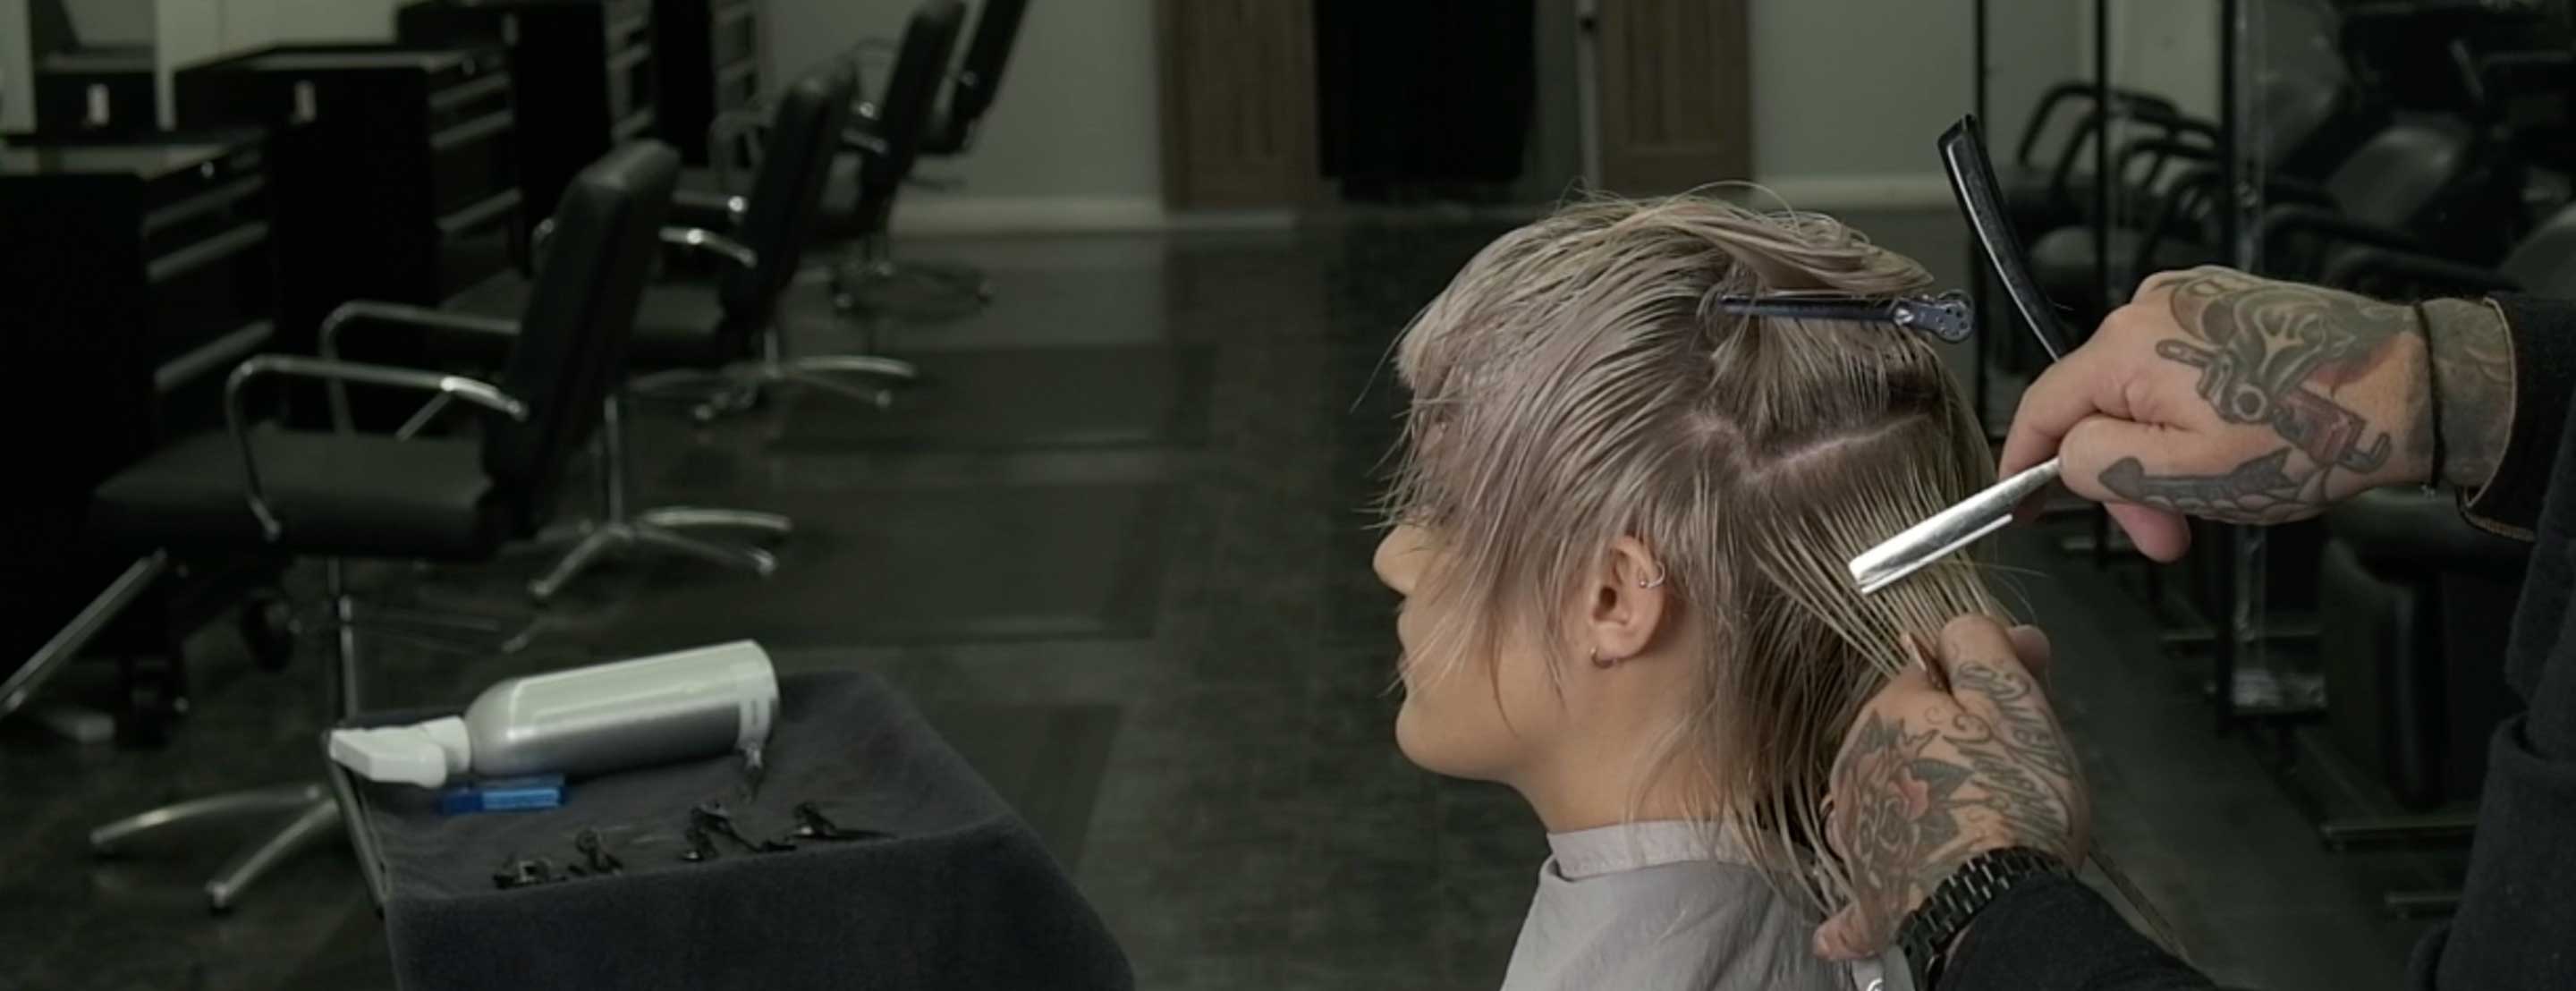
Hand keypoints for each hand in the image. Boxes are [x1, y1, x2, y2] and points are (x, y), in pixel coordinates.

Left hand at [1813, 616, 2087, 960]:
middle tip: (2011, 770)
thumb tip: (1970, 621)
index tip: (2021, 698)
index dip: (1979, 684)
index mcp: (1891, 714)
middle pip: (1908, 737)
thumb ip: (1985, 650)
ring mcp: (1857, 831)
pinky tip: (1848, 920)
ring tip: (1976, 823)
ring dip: (1917, 804)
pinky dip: (1868, 891)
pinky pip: (1866, 883)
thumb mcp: (2014, 705)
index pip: (1930, 676)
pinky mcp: (1869, 891)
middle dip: (1952, 744)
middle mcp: (1857, 766)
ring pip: (1886, 799)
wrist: (1993, 906)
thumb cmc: (2013, 805)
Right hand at [1998, 266, 2508, 560]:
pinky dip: (2189, 418)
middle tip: (2163, 538)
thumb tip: (2063, 459)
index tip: (2020, 507)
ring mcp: (2191, 301)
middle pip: (2096, 405)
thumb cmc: (2309, 434)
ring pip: (2139, 394)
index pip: (2041, 408)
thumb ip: (2098, 465)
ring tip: (2212, 498)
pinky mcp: (2228, 307)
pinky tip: (2231, 449)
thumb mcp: (2183, 474)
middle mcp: (2146, 307)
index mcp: (2123, 345)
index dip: (2023, 465)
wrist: (2411, 386)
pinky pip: (2179, 371)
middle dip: (2121, 479)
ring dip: (2159, 454)